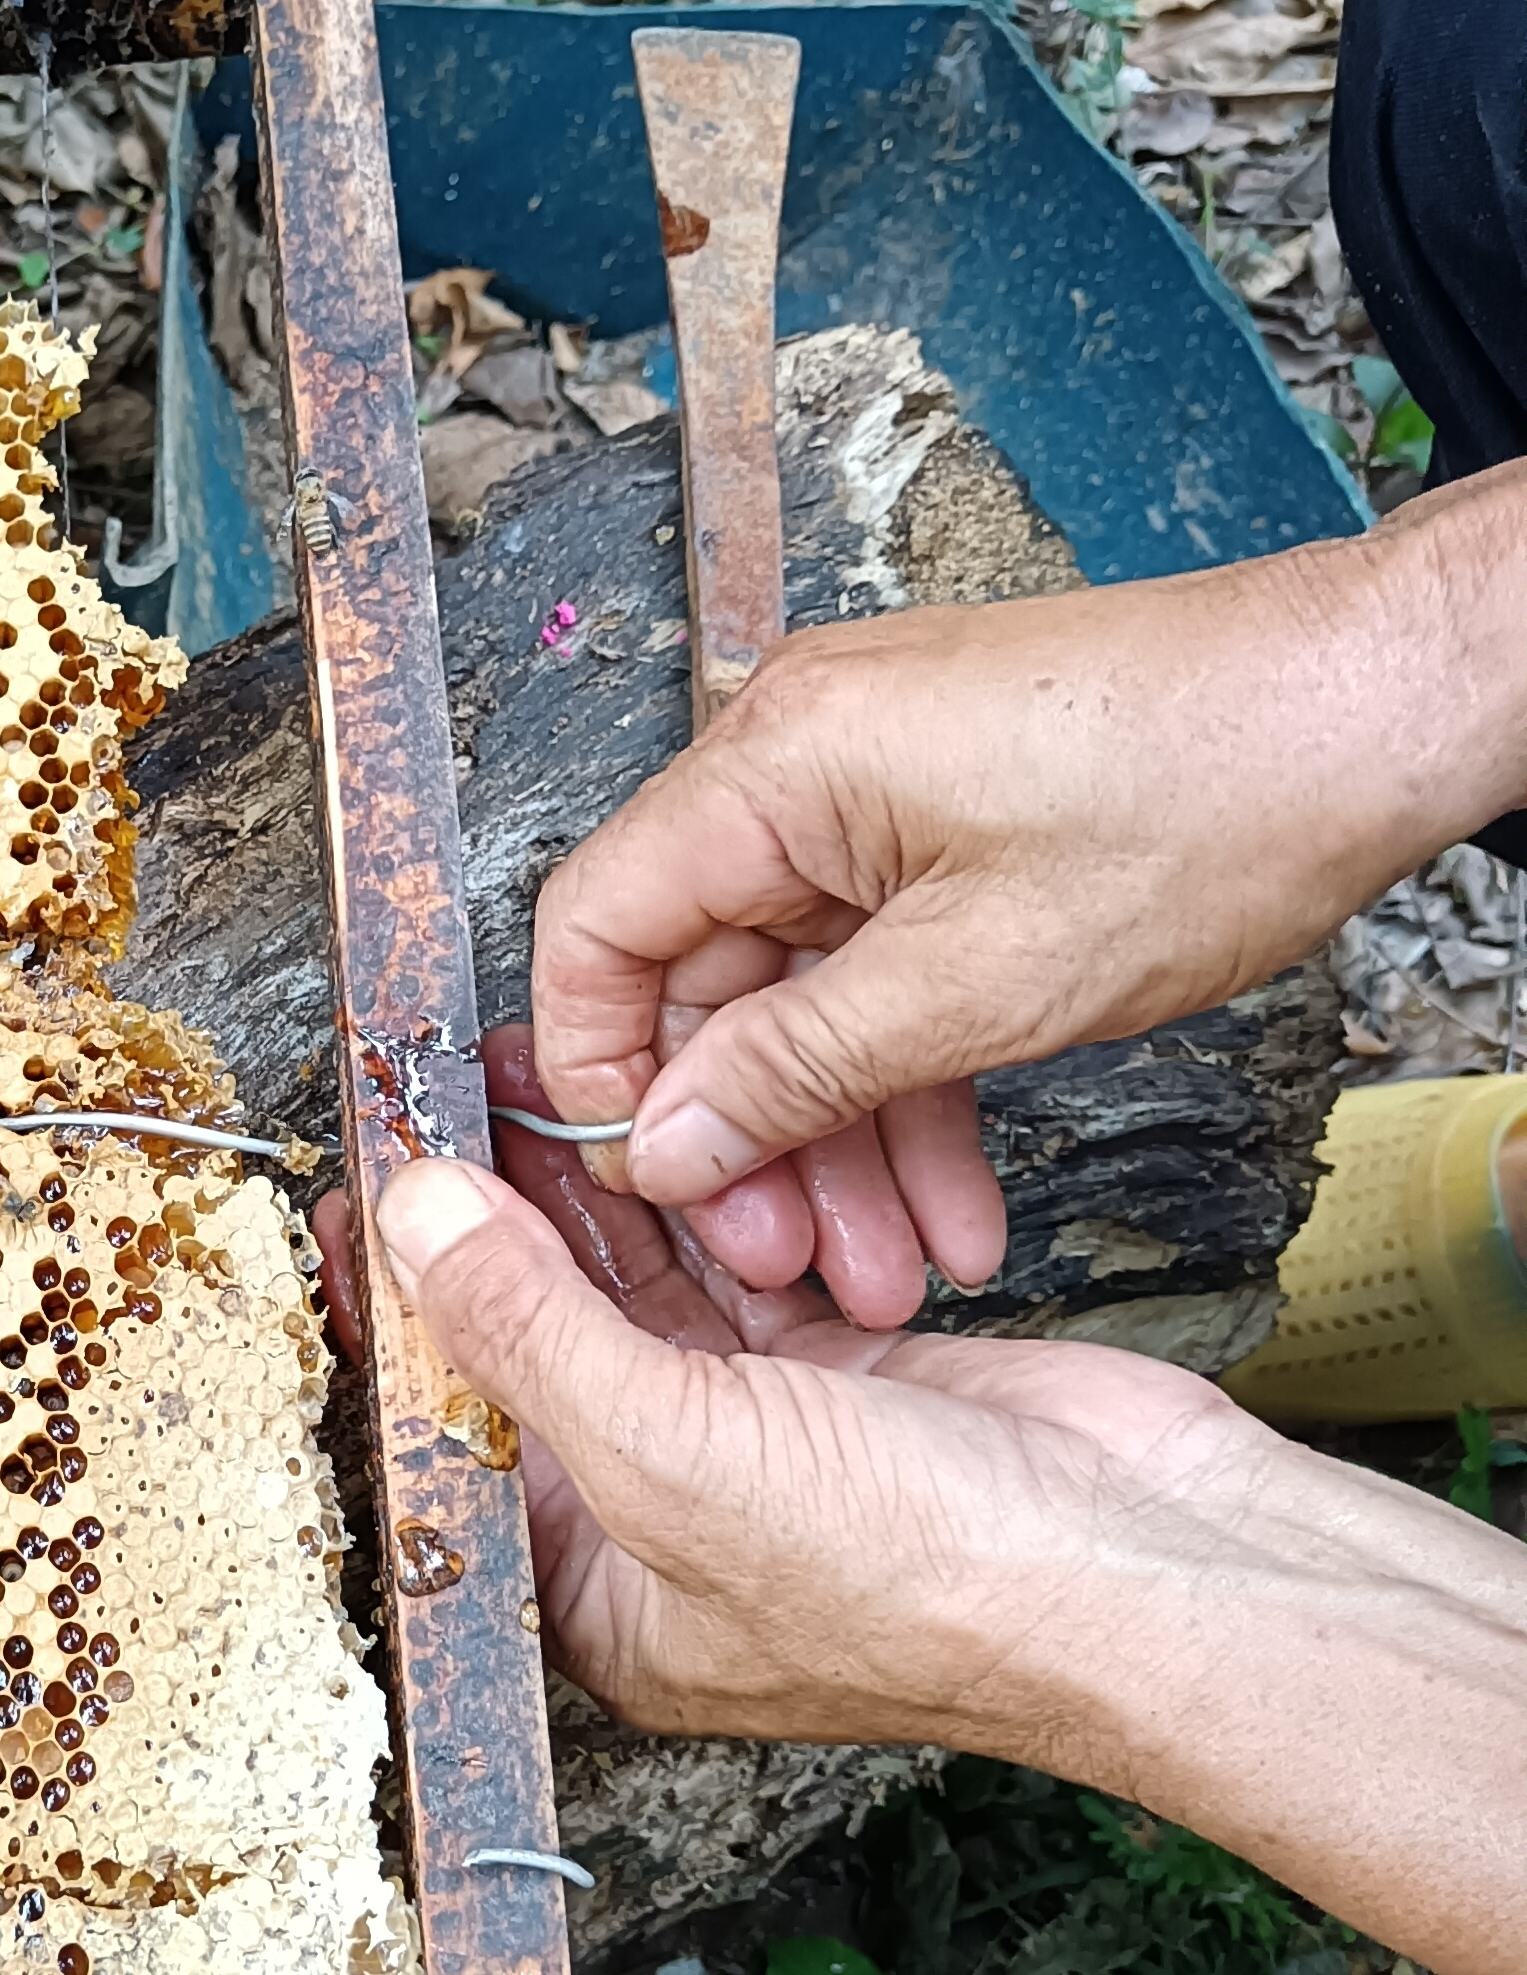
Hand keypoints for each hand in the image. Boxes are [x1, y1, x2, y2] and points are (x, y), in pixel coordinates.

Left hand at [368, 1149, 1526, 1974]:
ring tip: (527, 1084)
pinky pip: (742, 1274)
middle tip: (442, 1098)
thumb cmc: (933, 1590)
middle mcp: (665, 1526)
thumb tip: (417, 1224)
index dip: (398, 1313)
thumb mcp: (675, 1456)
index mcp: (595, 1596)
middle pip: (538, 1348)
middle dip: (493, 1225)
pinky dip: (709, 1208)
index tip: (359, 1191)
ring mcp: (759, 1451)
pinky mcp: (843, 1381)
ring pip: (641, 1297)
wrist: (1158, 1573)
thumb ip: (533, 1329)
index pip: (453, 1432)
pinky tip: (659, 1128)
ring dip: (596, 1196)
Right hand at [528, 484, 1526, 1313]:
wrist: (1377, 709)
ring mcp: (877, 789)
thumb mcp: (982, 981)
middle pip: (706, 977)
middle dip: (754, 1140)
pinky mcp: (947, 822)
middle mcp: (802, 757)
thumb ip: (798, 1068)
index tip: (660, 1187)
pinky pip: (883, 969)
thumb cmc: (1214, 795)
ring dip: (844, 1138)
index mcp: (776, 763)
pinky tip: (951, 1196)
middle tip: (794, 1264)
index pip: (597, 927)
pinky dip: (910, 1081)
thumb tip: (669, 1144)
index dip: (606, 1073)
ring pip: (804, 995)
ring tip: (891, 1265)